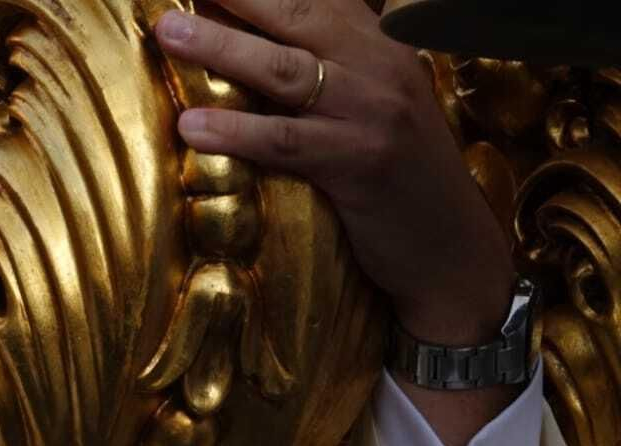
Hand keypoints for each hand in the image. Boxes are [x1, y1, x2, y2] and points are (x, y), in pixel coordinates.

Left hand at [153, 0, 515, 347]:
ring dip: (221, 47)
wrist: (451, 246)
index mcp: (383, 44)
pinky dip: (236, 131)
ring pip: (285, 70)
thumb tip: (248, 48)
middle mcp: (382, 65)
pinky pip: (286, 141)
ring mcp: (376, 112)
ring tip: (169, 34)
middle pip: (298, 13)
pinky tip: (192, 126)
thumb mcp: (373, 106)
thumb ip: (328, 70)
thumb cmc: (398, 176)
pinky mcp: (362, 163)